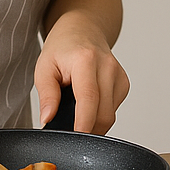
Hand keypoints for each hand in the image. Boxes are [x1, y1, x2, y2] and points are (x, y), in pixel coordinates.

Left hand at [34, 13, 129, 134]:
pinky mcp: (124, 83)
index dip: (84, 124)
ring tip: (76, 107)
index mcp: (86, 60)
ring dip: (94, 121)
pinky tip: (89, 102)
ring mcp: (119, 74)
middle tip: (67, 127)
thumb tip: (48, 118)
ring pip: (110, 115)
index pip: (89, 99)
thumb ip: (46, 94)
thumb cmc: (63, 47)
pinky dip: (101, 113)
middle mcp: (107, 66)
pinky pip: (114, 109)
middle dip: (87, 129)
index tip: (76, 140)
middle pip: (104, 114)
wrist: (83, 28)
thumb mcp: (44, 67)